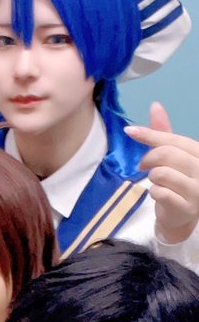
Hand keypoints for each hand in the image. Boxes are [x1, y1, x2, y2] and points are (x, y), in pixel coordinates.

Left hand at [125, 102, 198, 243]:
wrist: (181, 216)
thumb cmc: (177, 182)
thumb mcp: (173, 155)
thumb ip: (164, 133)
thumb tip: (155, 105)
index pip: (173, 140)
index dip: (150, 135)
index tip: (130, 131)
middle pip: (167, 154)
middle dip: (148, 159)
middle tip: (143, 166)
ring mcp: (197, 190)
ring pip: (161, 173)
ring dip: (152, 177)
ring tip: (157, 182)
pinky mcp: (186, 207)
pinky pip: (159, 192)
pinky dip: (153, 192)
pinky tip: (160, 195)